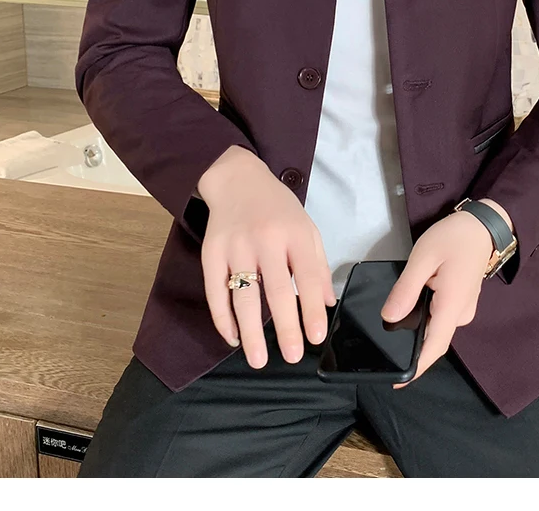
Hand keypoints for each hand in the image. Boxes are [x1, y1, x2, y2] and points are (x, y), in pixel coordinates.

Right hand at [197, 145, 335, 368]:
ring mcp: (235, 246)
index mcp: (294, 233)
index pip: (307, 277)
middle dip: (285, 327)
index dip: (312, 309)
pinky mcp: (211, 252)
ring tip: (259, 359)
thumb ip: (318, 265)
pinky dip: (222, 318)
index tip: (316, 337)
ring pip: (243, 296)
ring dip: (250, 332)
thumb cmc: (277, 208)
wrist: (237, 178)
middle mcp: (265, 240)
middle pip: (275, 290)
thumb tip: (327, 303)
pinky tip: (232, 337)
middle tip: (292, 356)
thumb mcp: (306, 228)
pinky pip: (215, 291)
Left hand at [380, 201, 508, 386]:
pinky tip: (410, 308)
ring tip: (392, 323)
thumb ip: (406, 289)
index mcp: (453, 306)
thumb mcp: (423, 257)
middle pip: (434, 339)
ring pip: (436, 327)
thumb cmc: (454, 238)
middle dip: (411, 346)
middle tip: (383, 343)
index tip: (397, 382)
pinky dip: (425, 318)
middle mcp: (461, 314)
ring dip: (417, 330)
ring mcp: (464, 309)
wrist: (483, 225)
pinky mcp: (461, 301)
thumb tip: (389, 317)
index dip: (417, 368)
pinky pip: (441, 317)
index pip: (434, 347)